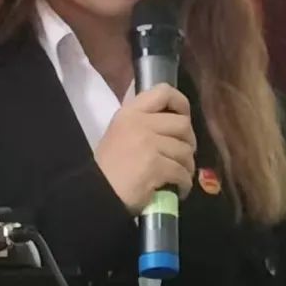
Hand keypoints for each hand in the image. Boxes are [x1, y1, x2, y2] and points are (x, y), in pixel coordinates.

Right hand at [95, 84, 196, 214]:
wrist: (96, 193)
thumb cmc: (109, 167)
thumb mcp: (120, 132)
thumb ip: (143, 123)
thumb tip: (174, 124)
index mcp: (130, 112)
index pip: (163, 92)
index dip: (181, 103)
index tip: (183, 117)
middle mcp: (139, 123)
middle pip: (182, 124)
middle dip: (189, 142)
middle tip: (183, 156)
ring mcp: (148, 144)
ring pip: (185, 151)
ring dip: (187, 166)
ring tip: (180, 176)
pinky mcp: (155, 165)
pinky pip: (181, 171)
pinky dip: (184, 183)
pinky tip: (178, 189)